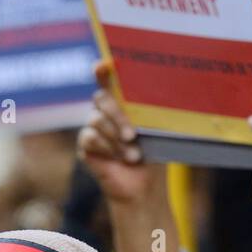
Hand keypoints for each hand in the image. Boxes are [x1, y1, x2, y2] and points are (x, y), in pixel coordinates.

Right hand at [78, 61, 180, 251]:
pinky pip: (90, 137)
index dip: (103, 70)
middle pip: (101, 98)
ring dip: (116, 138)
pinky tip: (117, 159)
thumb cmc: (153, 155)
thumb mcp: (156, 128)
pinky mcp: (86, 146)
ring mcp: (93, 128)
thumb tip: (165, 87)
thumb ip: (151, 109)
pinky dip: (106, 148)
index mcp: (123, 103)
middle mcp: (105, 112)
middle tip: (133, 135)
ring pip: (95, 119)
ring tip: (132, 156)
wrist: (143, 187)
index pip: (108, 80)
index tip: (104, 65)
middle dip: (117, 115)